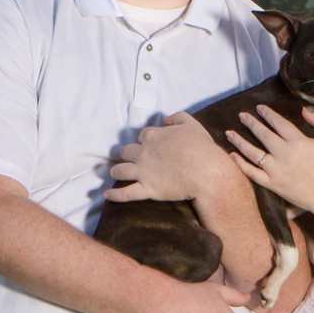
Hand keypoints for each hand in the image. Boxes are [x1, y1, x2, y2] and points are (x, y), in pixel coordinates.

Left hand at [106, 111, 228, 203]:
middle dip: (126, 153)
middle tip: (127, 157)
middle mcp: (144, 152)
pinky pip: (126, 193)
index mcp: (153, 136)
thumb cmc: (201, 148)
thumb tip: (165, 119)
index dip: (146, 139)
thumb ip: (177, 117)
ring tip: (113, 172)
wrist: (206, 171)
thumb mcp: (192, 124)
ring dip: (116, 170)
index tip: (149, 144)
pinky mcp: (147, 189)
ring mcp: (143, 172)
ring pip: (121, 170)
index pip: (143, 135)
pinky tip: (107, 195)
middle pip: (127, 151)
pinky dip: (115, 195)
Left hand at [227, 104, 313, 216]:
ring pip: (253, 152)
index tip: (259, 108)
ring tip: (229, 133)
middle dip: (251, 123)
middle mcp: (284, 155)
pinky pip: (252, 173)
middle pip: (263, 134)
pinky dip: (240, 164)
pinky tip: (232, 155)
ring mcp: (276, 171)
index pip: (279, 123)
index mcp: (299, 142)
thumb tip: (305, 111)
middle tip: (242, 115)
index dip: (268, 114)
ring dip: (239, 141)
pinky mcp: (272, 184)